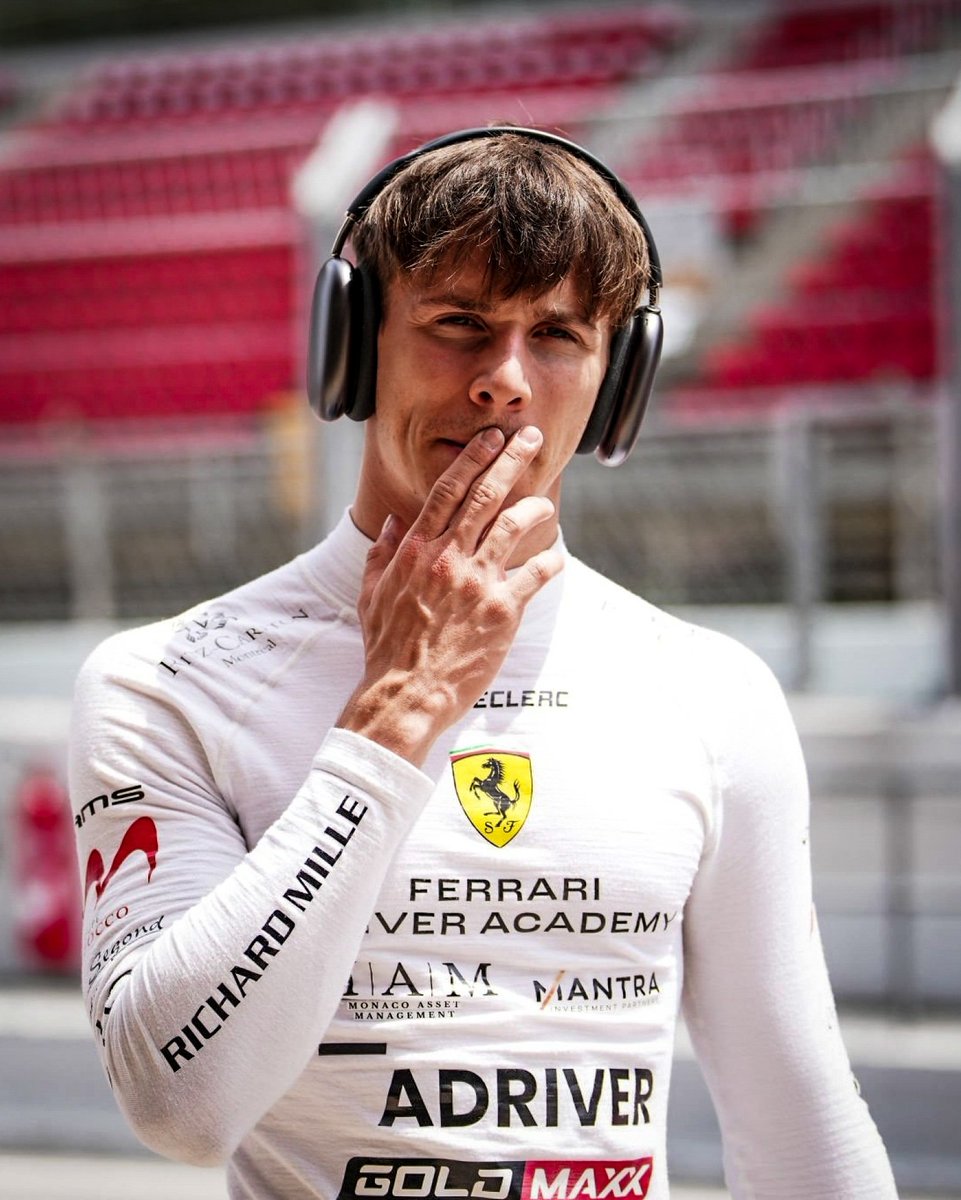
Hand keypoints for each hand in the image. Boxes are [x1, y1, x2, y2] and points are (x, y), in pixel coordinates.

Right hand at [337, 426, 563, 766]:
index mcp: (416, 549)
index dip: (473, 458)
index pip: (448, 489)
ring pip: (514, 525)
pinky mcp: (502, 609)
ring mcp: (477, 581)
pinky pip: (536, 573)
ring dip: (535, 506)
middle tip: (530, 438)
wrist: (406, 693)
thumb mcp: (371, 594)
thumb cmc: (386, 647)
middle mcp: (448, 557)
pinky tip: (555, 556)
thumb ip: (382, 554)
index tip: (490, 439)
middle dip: (511, 460)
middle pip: (485, 494)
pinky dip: (550, 560)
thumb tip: (394, 522)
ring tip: (546, 501)